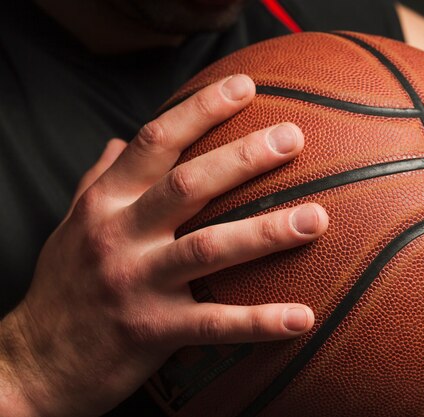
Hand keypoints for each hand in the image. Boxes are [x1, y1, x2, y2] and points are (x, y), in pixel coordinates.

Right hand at [0, 75, 327, 416]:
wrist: (35, 361)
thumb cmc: (64, 285)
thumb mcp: (73, 224)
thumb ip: (101, 179)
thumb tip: (122, 139)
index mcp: (106, 203)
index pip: (155, 142)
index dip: (200, 110)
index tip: (245, 86)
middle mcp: (121, 236)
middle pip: (189, 185)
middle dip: (244, 158)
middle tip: (293, 138)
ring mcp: (138, 284)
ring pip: (210, 249)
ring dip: (267, 232)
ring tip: (317, 218)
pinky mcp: (153, 332)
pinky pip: (215, 324)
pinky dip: (261, 321)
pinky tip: (304, 317)